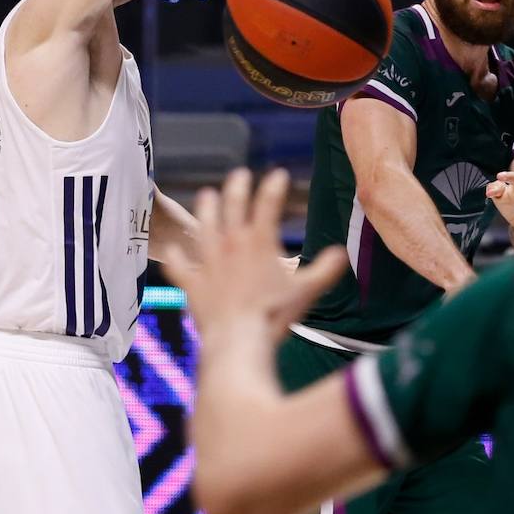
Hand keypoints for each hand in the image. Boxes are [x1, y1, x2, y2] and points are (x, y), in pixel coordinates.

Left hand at [165, 168, 345, 343]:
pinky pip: (180, 267)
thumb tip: (342, 253)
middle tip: (240, 174)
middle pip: (232, 206)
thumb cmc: (274, 314)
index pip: (268, 204)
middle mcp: (231, 244)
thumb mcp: (308, 290)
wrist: (238, 339)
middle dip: (237, 187)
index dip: (274, 186)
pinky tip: (170, 251)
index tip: (278, 174)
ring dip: (205, 209)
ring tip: (206, 195)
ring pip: (203, 227)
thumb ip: (327, 269)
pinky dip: (175, 258)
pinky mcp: (192, 283)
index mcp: (259, 241)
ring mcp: (209, 262)